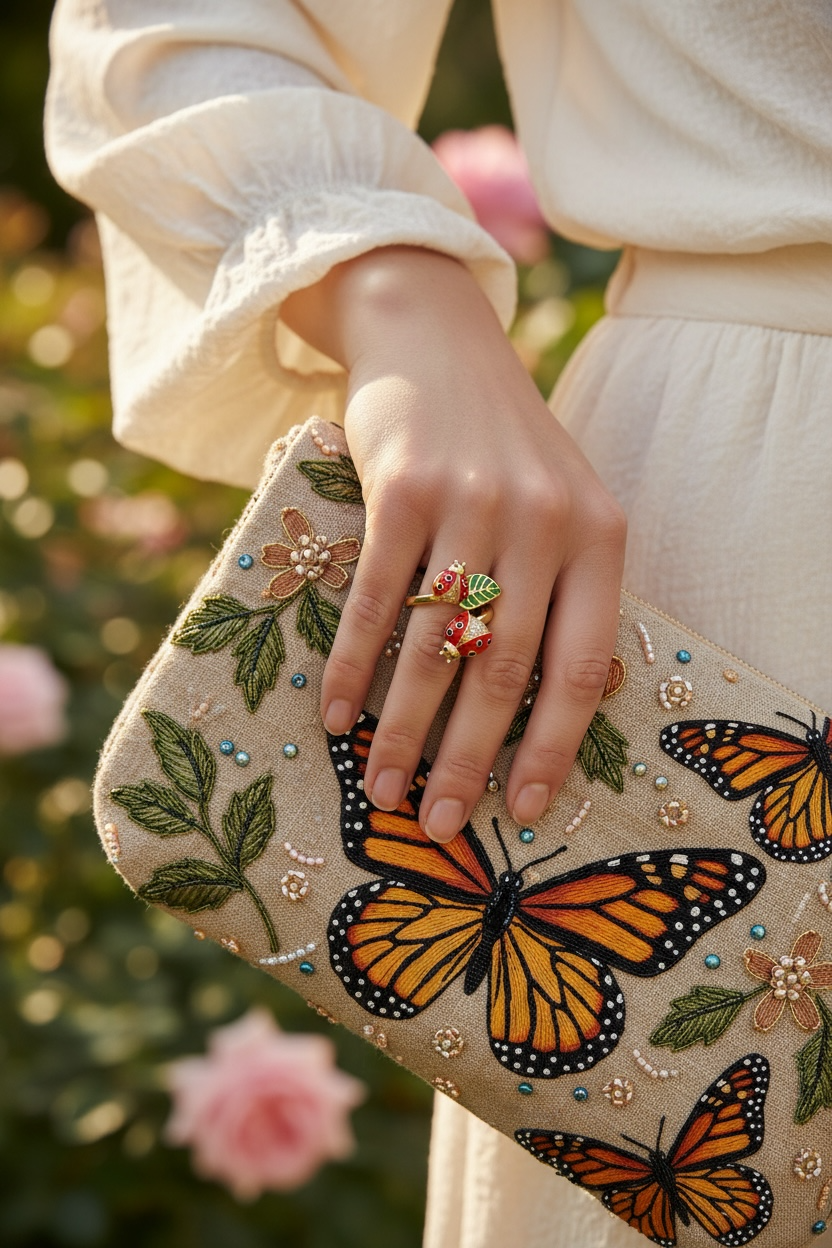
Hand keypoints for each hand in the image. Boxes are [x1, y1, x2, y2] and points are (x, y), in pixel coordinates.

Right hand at [281, 247, 625, 840]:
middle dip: (468, 759)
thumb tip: (547, 714)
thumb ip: (564, 591)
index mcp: (599, 537)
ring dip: (404, 729)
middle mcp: (543, 522)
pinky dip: (354, 665)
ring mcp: (472, 502)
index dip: (552, 747)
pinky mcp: (402, 487)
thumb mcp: (560, 507)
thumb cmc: (502, 447)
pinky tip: (337, 716)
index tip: (522, 811)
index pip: (582, 666)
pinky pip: (376, 598)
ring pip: (436, 644)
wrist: (438, 342)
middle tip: (438, 824)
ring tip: (381, 788)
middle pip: (505, 668)